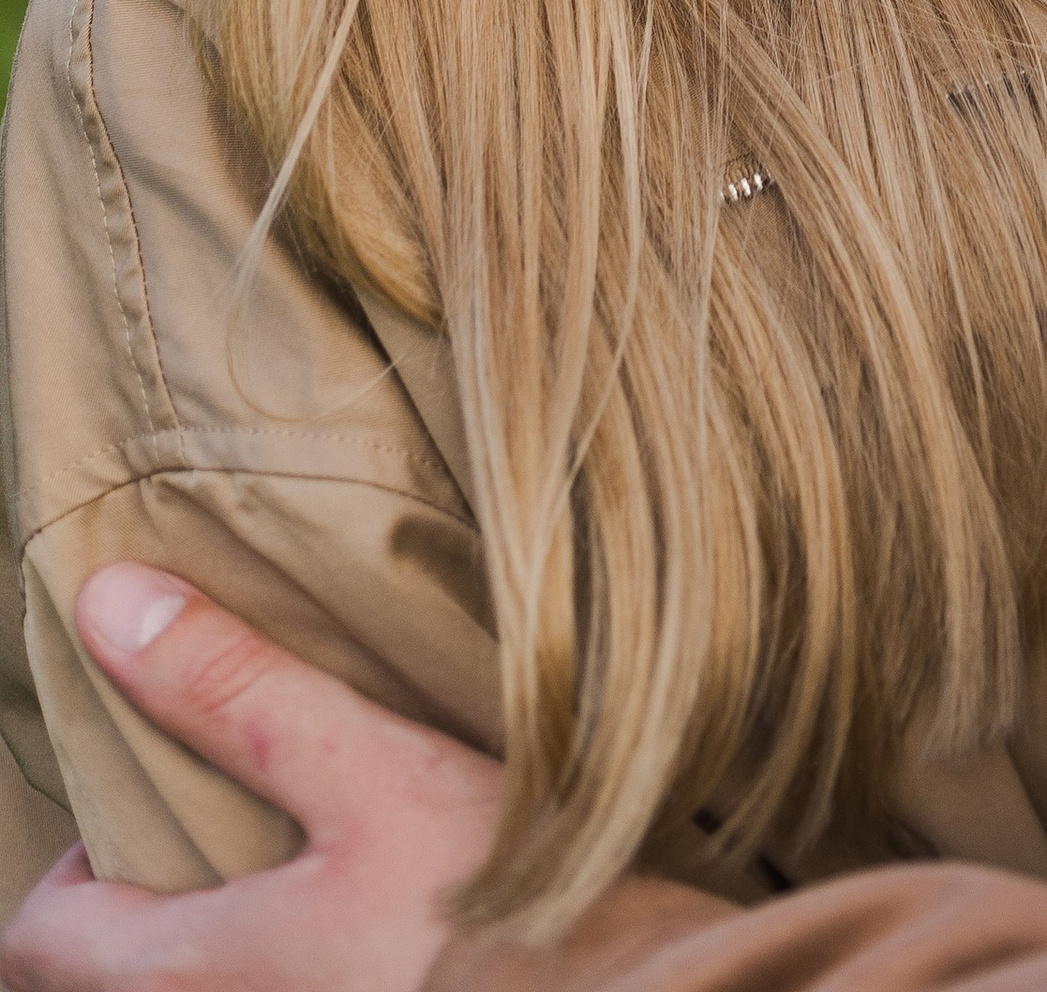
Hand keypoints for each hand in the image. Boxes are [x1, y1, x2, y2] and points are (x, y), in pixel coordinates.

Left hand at [1, 565, 504, 991]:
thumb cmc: (487, 906)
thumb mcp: (369, 771)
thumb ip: (237, 692)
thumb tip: (111, 606)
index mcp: (185, 980)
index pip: (39, 938)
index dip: (74, 861)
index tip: (153, 794)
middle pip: (110, 979)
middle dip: (145, 903)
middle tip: (225, 823)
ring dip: (218, 940)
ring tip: (298, 866)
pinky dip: (282, 962)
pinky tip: (365, 923)